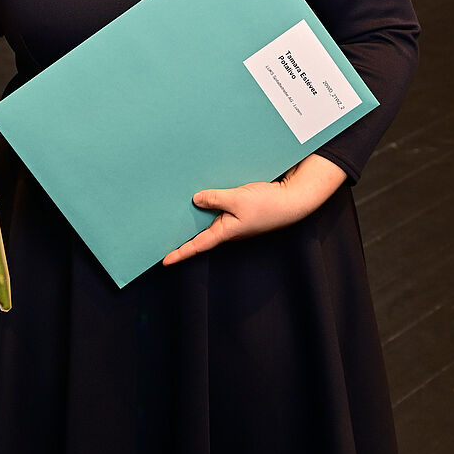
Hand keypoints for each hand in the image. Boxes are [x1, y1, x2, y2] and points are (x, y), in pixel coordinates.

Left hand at [162, 155, 346, 266]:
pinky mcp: (240, 210)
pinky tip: (203, 191)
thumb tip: (196, 200)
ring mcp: (234, 220)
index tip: (164, 261)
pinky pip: (220, 207)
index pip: (197, 245)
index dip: (180, 253)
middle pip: (200, 233)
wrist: (292, 200)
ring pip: (210, 219)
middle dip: (183, 233)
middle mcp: (228, 229)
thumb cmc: (268, 205)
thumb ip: (215, 198)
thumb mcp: (237, 199)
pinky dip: (210, 202)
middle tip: (162, 232)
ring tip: (175, 209)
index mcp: (225, 232)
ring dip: (195, 215)